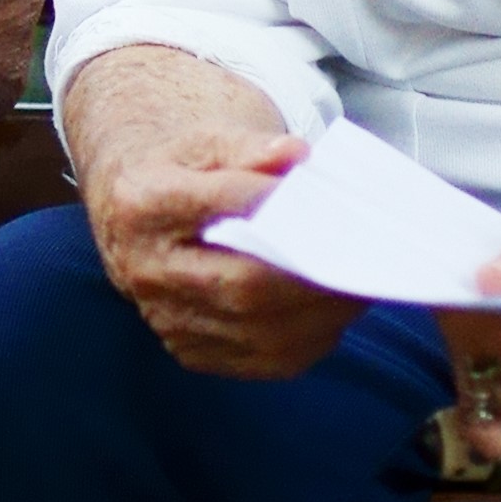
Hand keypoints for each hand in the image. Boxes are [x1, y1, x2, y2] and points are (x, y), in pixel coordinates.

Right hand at [68, 59, 364, 379]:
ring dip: (321, 315)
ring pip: (257, 330)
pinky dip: (309, 341)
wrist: (134, 219)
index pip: (218, 203)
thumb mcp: (206, 141)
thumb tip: (296, 157)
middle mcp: (145, 268)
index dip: (277, 203)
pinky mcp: (189, 351)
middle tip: (366, 261)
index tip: (327, 197)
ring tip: (361, 288)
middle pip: (242, 283)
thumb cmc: (183, 172)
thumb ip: (251, 146)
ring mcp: (164, 317)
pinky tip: (332, 314)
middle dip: (313, 276)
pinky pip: (260, 360)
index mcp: (142, 203)